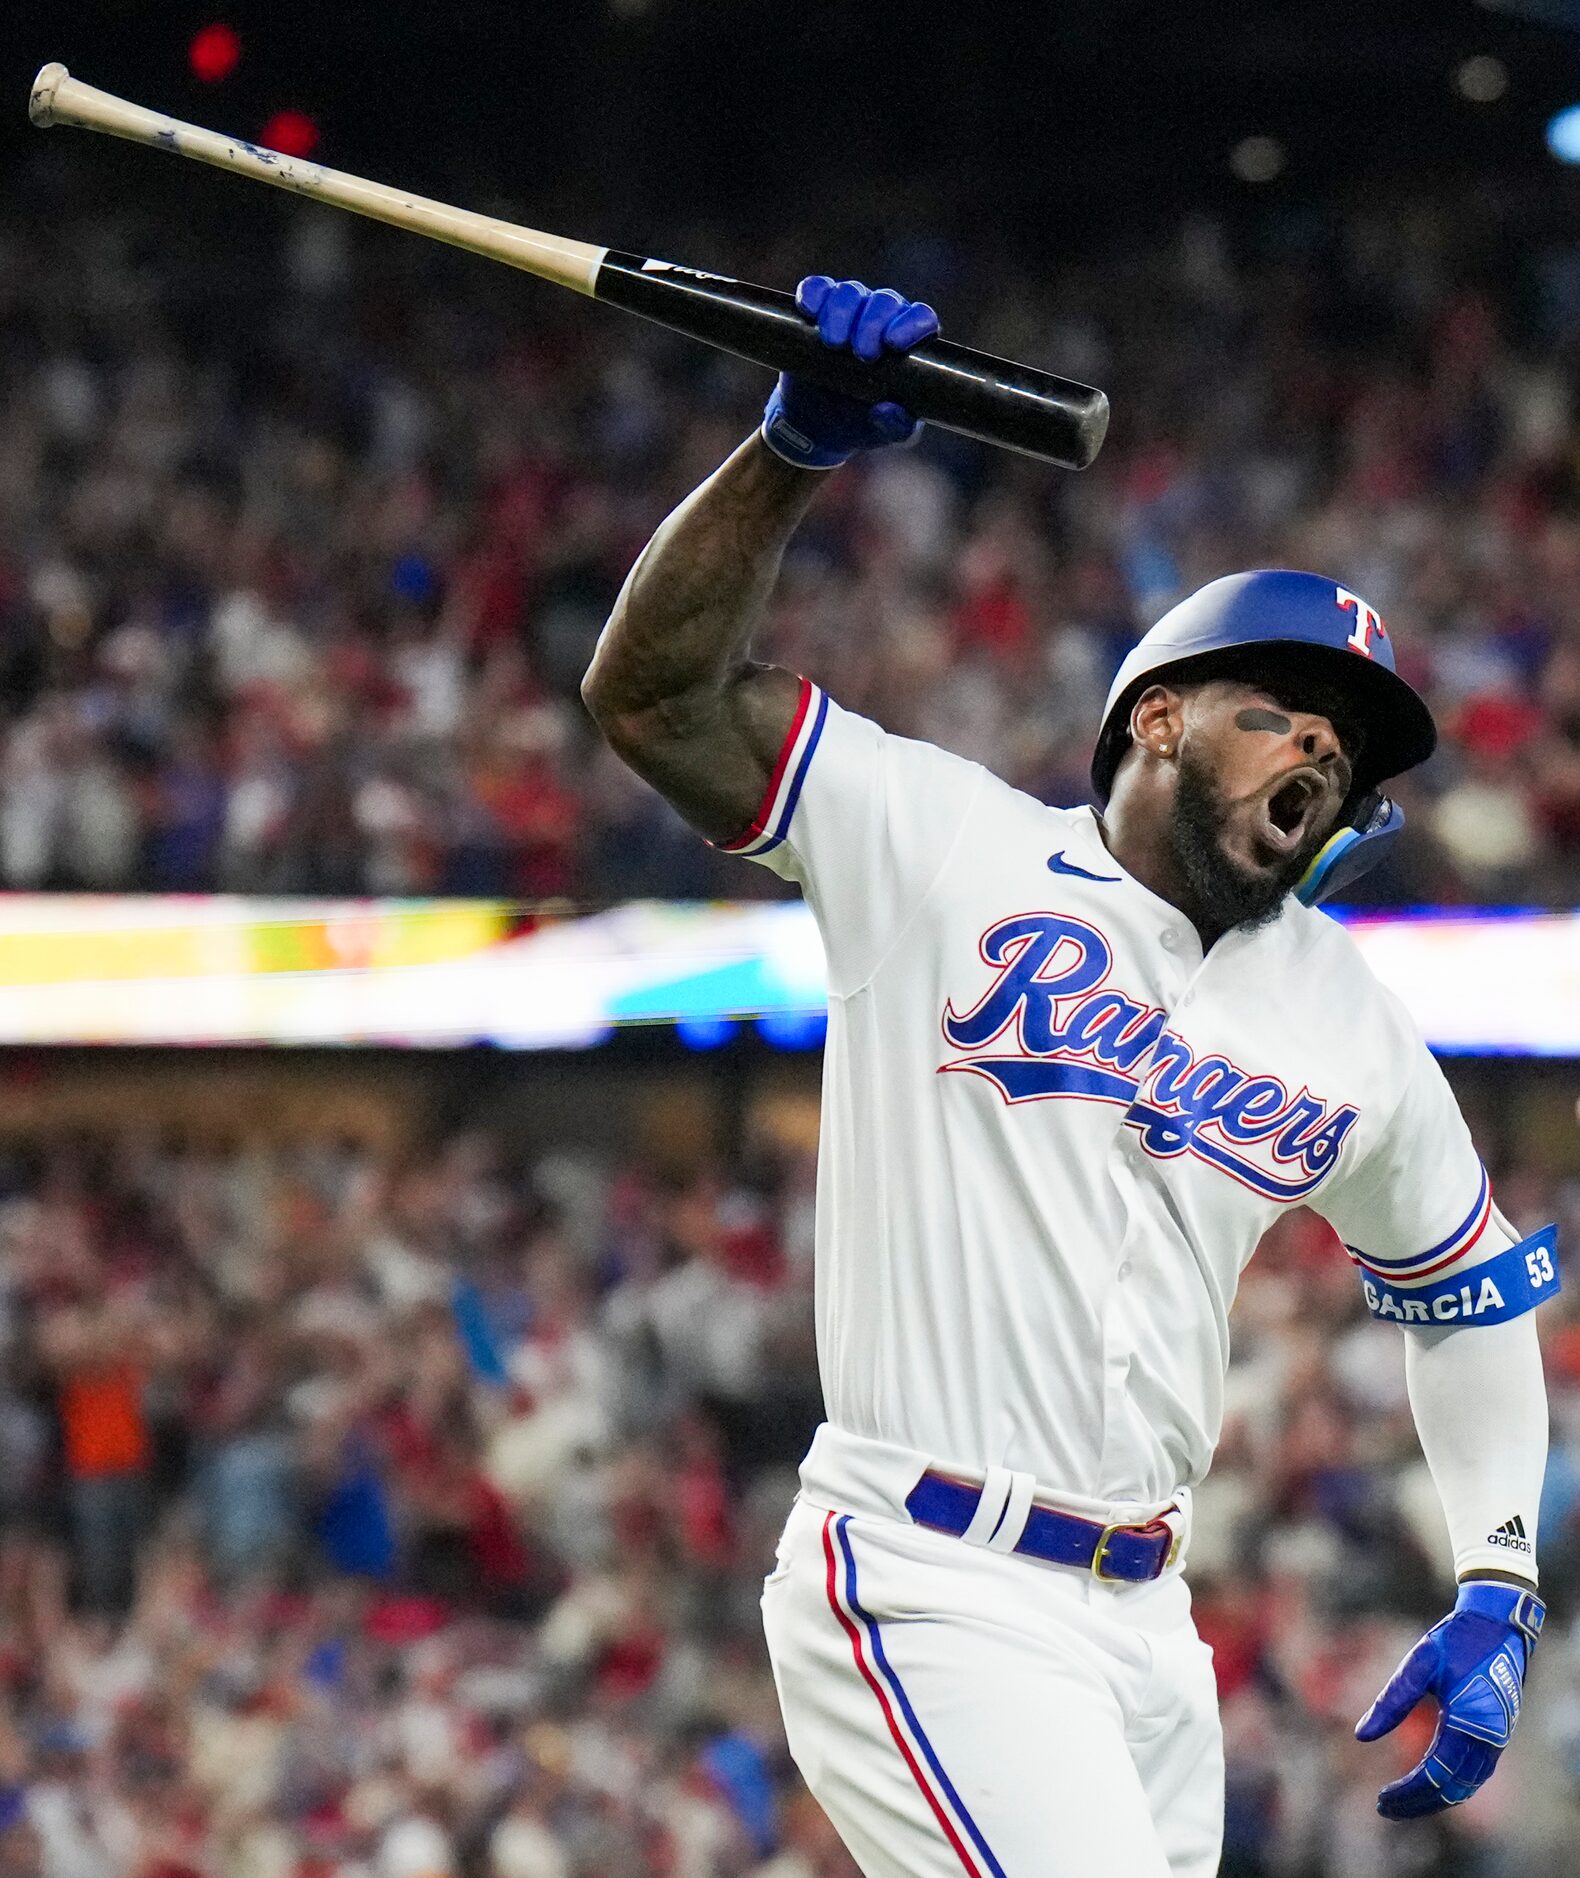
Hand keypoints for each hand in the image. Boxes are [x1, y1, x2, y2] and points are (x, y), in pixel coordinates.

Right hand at [761, 276, 939, 468]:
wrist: (816, 425)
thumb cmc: (861, 423)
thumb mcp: (885, 433)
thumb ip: (897, 427)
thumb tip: (888, 410)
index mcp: (907, 341)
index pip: (921, 318)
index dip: (912, 325)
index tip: (893, 344)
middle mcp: (882, 318)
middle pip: (885, 301)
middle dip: (872, 323)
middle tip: (861, 354)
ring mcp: (850, 310)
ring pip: (850, 292)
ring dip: (842, 312)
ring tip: (833, 343)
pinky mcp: (817, 309)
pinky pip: (816, 289)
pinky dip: (812, 293)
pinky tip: (808, 308)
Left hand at [1355, 1580, 1543, 1817]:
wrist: (1497, 1626)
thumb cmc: (1455, 1641)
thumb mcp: (1419, 1663)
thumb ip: (1392, 1700)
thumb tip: (1360, 1736)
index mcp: (1468, 1722)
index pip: (1434, 1774)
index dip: (1406, 1791)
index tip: (1380, 1799)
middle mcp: (1487, 1738)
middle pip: (1451, 1789)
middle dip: (1418, 1803)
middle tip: (1385, 1809)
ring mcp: (1497, 1739)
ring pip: (1466, 1786)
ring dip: (1436, 1799)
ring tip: (1403, 1802)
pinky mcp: (1497, 1735)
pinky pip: (1475, 1774)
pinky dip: (1453, 1786)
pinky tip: (1431, 1785)